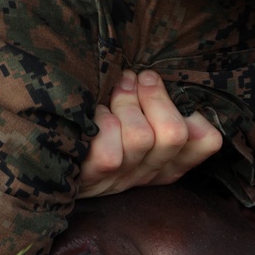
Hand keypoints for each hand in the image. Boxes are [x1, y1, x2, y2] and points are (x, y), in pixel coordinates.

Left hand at [79, 69, 222, 197]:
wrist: (46, 160)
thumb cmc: (92, 127)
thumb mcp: (130, 114)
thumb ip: (150, 102)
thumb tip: (151, 77)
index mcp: (167, 158)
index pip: (207, 141)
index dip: (196, 116)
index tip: (166, 96)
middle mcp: (151, 172)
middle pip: (175, 134)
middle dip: (154, 97)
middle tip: (136, 79)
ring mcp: (124, 177)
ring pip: (141, 137)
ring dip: (123, 104)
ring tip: (111, 91)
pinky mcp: (97, 177)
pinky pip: (110, 149)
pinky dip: (100, 123)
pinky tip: (89, 118)